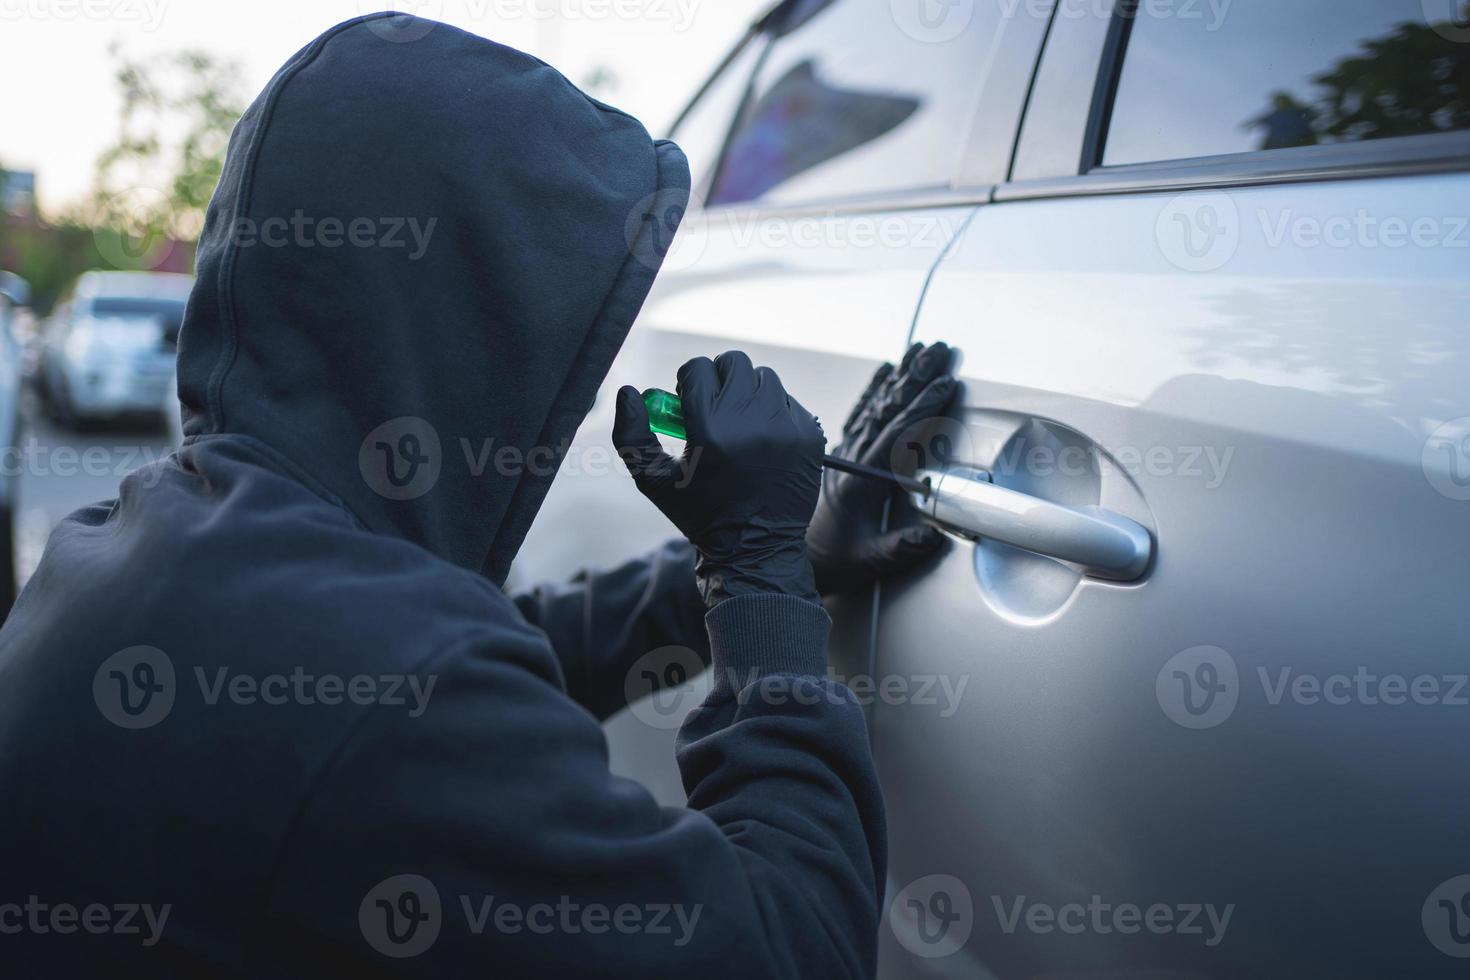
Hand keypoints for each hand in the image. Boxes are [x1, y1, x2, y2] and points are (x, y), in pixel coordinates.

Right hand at [613, 351, 824, 607]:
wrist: (756, 549)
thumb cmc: (699, 513)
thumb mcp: (652, 480)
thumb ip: (631, 433)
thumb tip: (628, 391)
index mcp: (710, 430)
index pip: (698, 368)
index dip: (688, 380)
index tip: (688, 400)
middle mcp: (751, 422)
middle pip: (734, 363)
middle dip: (719, 377)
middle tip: (713, 403)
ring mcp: (785, 428)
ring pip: (764, 378)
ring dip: (747, 392)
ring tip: (738, 421)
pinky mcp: (809, 435)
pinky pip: (788, 401)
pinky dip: (773, 411)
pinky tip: (763, 439)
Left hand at [807, 342, 956, 595]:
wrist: (783, 555)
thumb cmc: (828, 560)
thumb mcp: (866, 560)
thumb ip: (899, 549)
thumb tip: (932, 537)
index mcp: (860, 480)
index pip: (897, 434)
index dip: (923, 407)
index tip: (945, 384)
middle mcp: (850, 458)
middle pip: (888, 408)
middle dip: (916, 377)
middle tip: (938, 350)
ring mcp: (843, 451)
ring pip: (874, 405)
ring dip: (899, 376)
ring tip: (920, 350)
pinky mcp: (839, 451)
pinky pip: (858, 414)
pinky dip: (873, 390)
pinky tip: (886, 371)